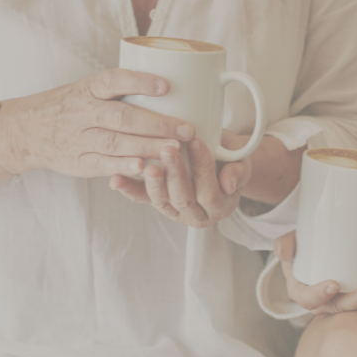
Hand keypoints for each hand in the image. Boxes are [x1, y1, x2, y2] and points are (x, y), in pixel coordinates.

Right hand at [0, 69, 195, 177]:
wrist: (27, 131)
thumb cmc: (71, 107)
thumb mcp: (88, 89)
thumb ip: (120, 89)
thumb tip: (172, 83)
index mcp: (88, 89)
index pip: (113, 80)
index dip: (139, 81)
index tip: (166, 85)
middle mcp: (83, 112)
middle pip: (121, 117)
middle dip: (156, 124)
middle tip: (187, 129)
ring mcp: (79, 138)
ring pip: (115, 142)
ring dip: (146, 146)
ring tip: (174, 150)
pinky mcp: (78, 162)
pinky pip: (102, 164)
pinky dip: (123, 166)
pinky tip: (144, 168)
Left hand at [108, 130, 249, 227]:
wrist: (218, 163)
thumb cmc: (228, 157)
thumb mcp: (240, 161)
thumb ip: (238, 170)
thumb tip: (229, 184)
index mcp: (221, 206)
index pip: (210, 192)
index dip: (203, 168)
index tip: (196, 141)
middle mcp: (198, 215)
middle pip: (184, 199)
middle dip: (176, 174)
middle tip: (168, 149)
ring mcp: (175, 212)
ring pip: (161, 202)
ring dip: (152, 183)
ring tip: (147, 164)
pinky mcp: (157, 203)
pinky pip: (141, 199)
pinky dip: (128, 189)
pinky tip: (116, 179)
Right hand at [274, 231, 356, 313]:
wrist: (322, 247)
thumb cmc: (306, 247)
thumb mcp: (293, 243)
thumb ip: (286, 243)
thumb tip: (282, 251)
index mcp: (305, 292)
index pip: (309, 299)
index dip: (320, 295)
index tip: (332, 284)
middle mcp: (327, 302)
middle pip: (341, 308)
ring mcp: (348, 301)